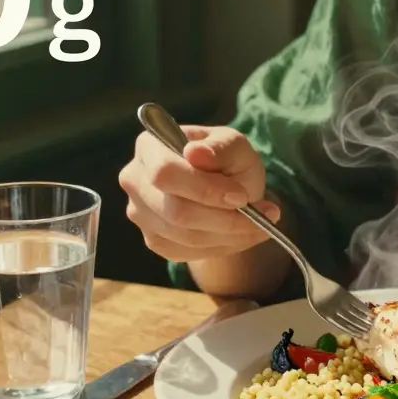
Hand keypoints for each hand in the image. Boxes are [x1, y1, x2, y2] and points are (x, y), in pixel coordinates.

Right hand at [119, 125, 280, 262]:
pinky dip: (221, 246)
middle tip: (262, 215)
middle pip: (175, 211)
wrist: (227, 188)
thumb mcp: (235, 146)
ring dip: (229, 235)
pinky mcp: (153, 240)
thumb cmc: (228, 161)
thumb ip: (220, 147)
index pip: (165, 173)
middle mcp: (135, 180)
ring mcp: (140, 213)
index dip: (204, 189)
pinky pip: (187, 252)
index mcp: (149, 146)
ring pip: (184, 236)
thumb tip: (195, 153)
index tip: (241, 196)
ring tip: (260, 224)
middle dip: (224, 218)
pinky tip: (240, 233)